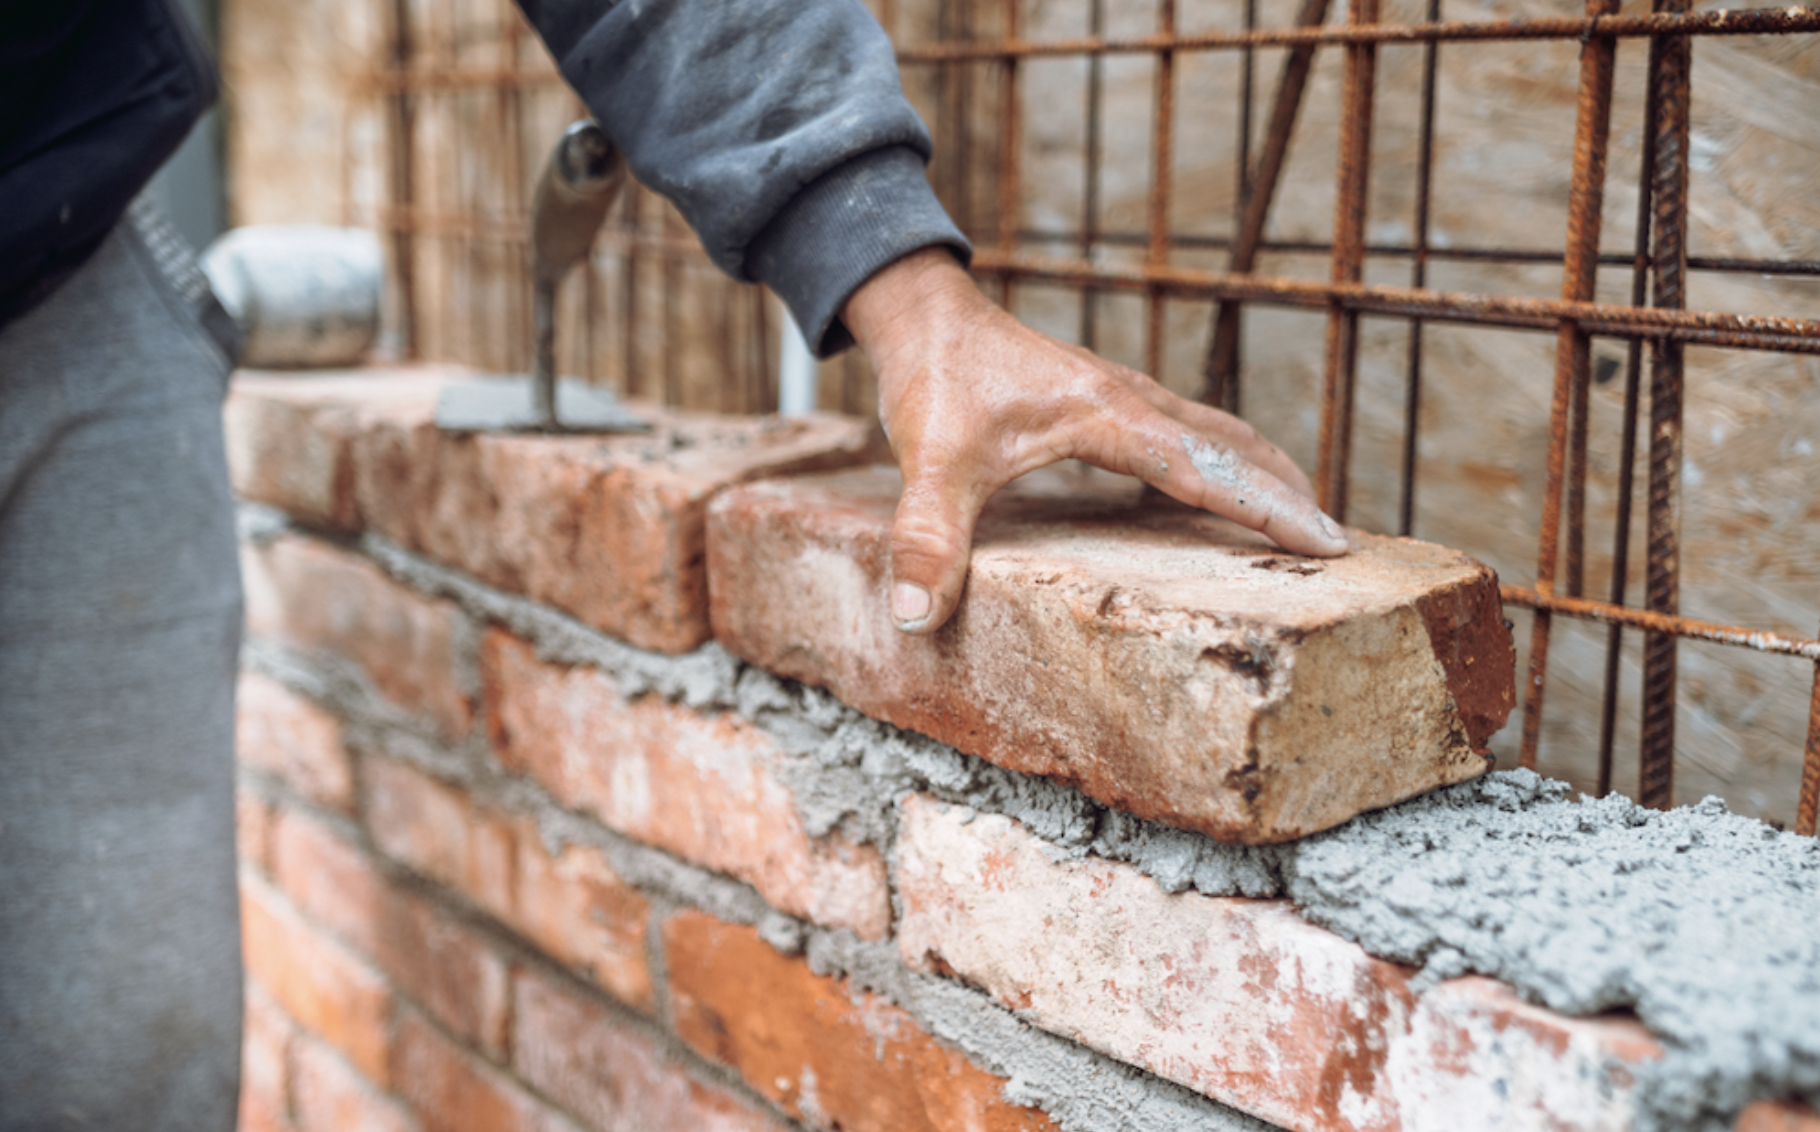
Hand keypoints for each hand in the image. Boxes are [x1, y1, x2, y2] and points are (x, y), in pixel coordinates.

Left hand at [840, 247, 1348, 634]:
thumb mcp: (929, 463)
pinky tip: (1221, 490)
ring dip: (1262, 473)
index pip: (1207, 469)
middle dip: (1286, 492)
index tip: (1327, 542)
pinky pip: (1186, 434)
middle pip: (1232, 447)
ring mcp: (1123, 397)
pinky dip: (1223, 461)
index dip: (1267, 508)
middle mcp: (1131, 401)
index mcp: (1109, 416)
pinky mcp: (1107, 402)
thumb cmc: (935, 379)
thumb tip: (915, 617)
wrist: (924, 313)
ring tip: (1302, 518)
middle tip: (1338, 544)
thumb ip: (928, 539)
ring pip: (1215, 434)